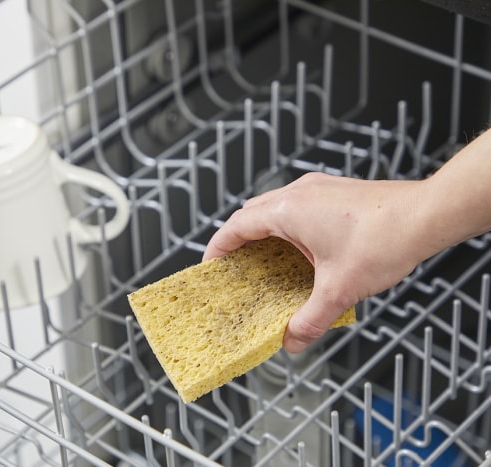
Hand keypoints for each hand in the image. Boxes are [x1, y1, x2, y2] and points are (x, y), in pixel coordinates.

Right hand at [203, 172, 432, 352]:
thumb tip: (293, 340)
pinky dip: (287, 226)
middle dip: (238, 241)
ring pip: (274, 207)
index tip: (210, 267)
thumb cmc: (384, 239)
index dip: (218, 248)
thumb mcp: (339, 289)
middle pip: (250, 214)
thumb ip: (310, 319)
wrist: (426, 214)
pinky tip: (302, 251)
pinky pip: (297, 206)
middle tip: (236, 269)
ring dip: (264, 233)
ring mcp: (317, 188)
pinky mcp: (334, 191)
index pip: (235, 227)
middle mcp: (297, 193)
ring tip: (267, 263)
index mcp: (287, 211)